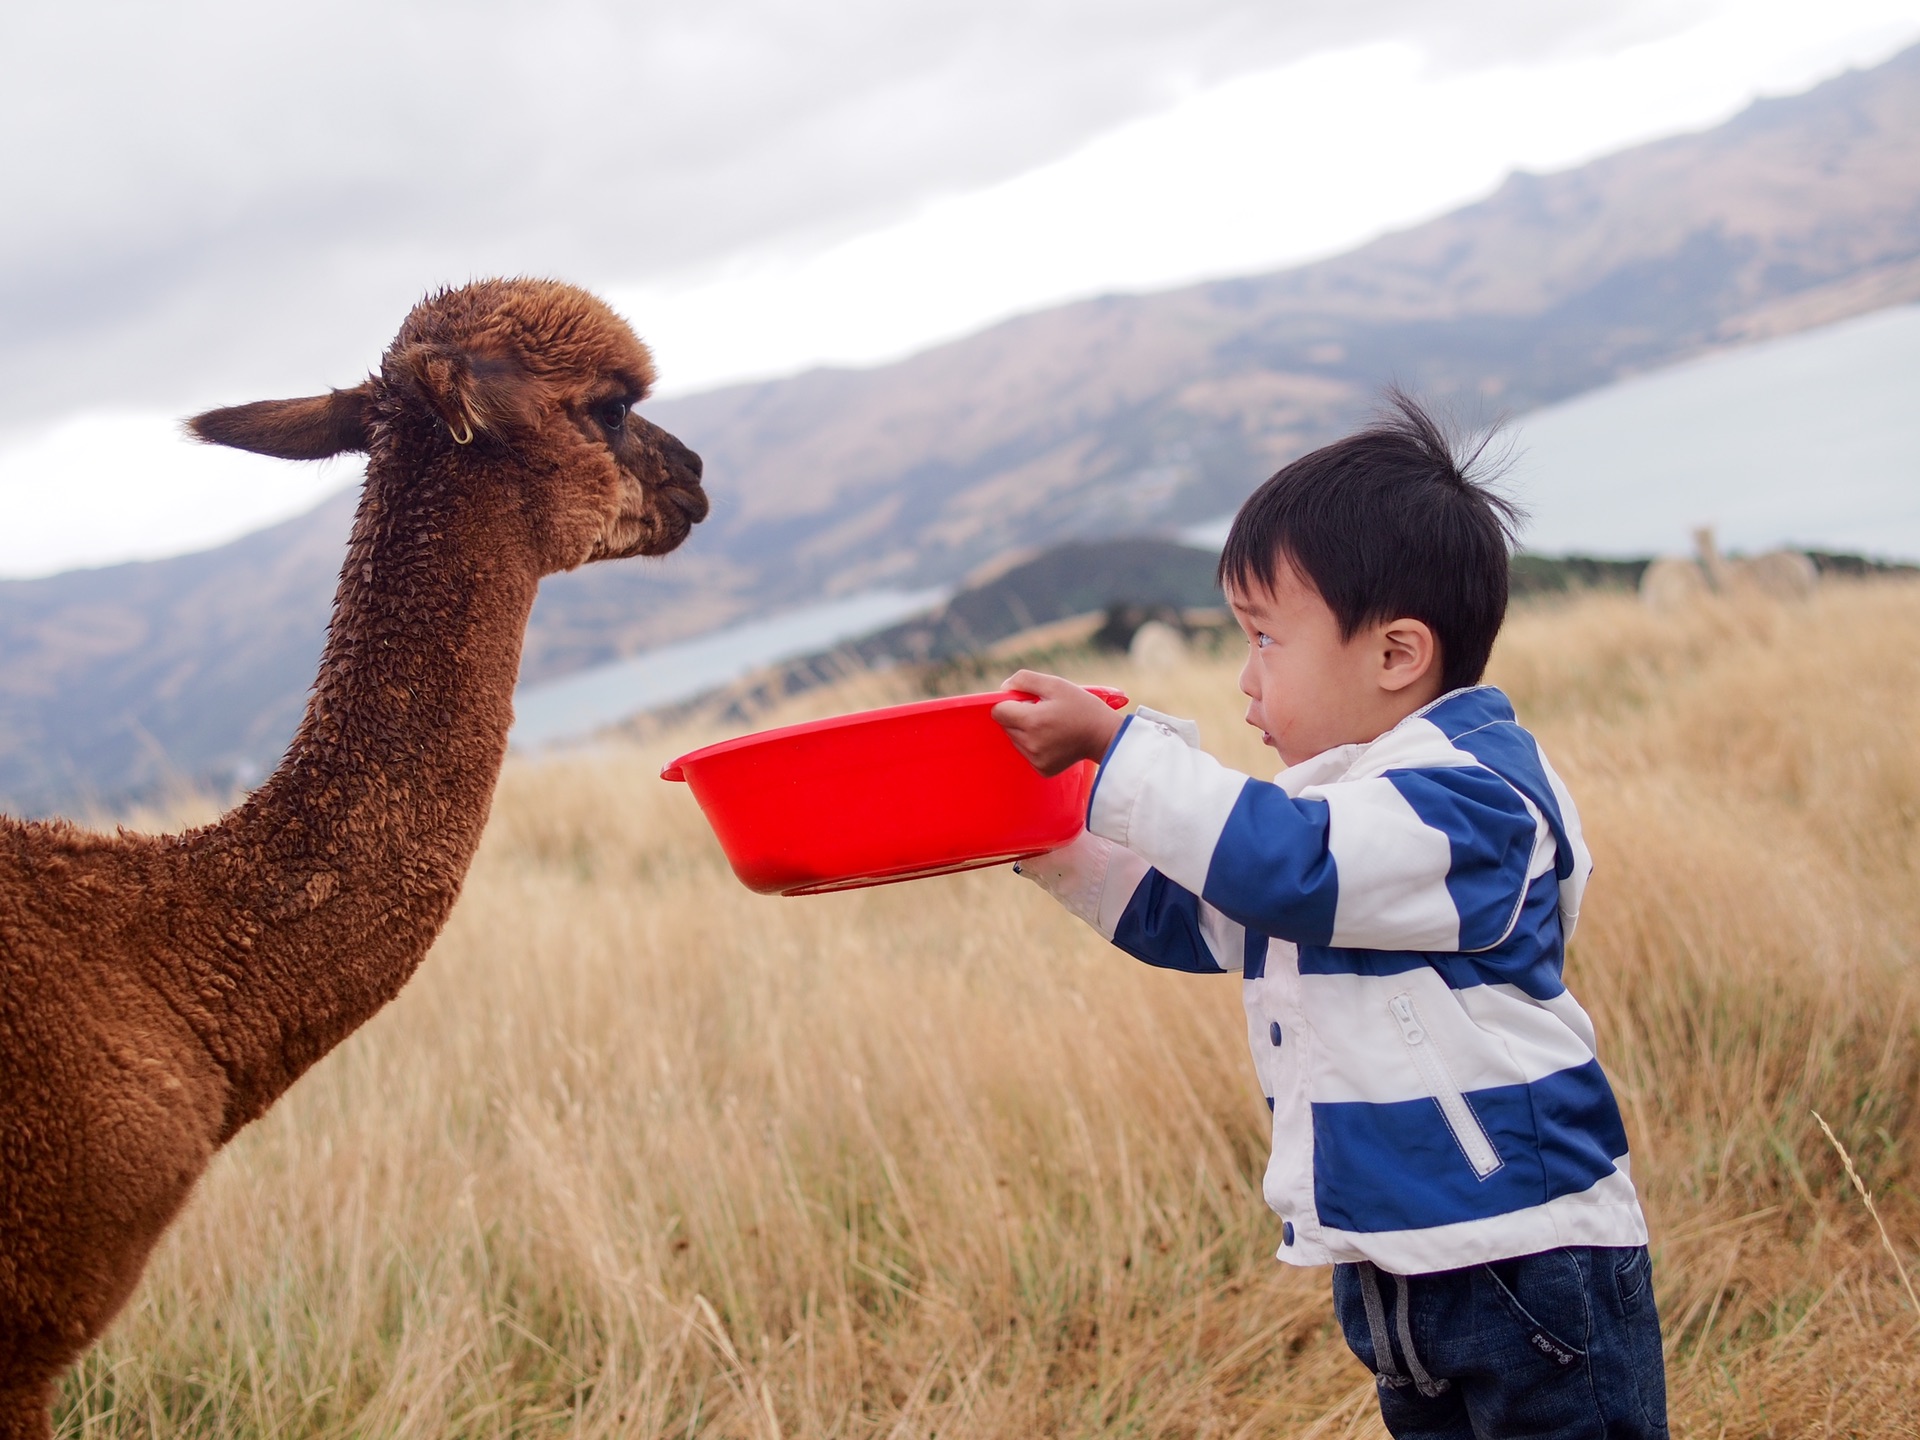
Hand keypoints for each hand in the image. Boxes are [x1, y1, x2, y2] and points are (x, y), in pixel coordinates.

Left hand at [990, 670, 1127, 775]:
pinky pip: (1027, 753)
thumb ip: (1024, 680)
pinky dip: (1035, 744)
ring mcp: (1036, 759)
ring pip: (1015, 739)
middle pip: (1006, 725)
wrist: (1105, 736)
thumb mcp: (1056, 684)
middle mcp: (1030, 743)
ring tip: (1050, 724)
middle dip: (1018, 715)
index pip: (998, 711)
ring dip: (1025, 730)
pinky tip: (1053, 738)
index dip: (1009, 702)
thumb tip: (1003, 687)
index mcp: (1032, 721)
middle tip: (1043, 711)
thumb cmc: (1082, 707)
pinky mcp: (1042, 769)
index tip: (1027, 700)